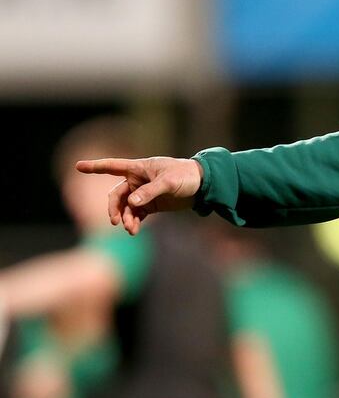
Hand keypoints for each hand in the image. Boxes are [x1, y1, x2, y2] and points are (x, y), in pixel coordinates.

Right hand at [75, 157, 202, 235]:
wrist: (202, 185)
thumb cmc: (186, 175)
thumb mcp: (168, 182)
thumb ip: (149, 192)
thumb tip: (131, 203)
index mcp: (139, 168)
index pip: (113, 166)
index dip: (95, 166)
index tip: (78, 166)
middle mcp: (137, 180)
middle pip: (117, 195)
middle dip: (114, 208)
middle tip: (116, 222)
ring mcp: (143, 193)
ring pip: (125, 207)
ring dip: (125, 218)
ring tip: (131, 229)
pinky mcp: (150, 204)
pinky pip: (135, 214)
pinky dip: (133, 222)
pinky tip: (134, 230)